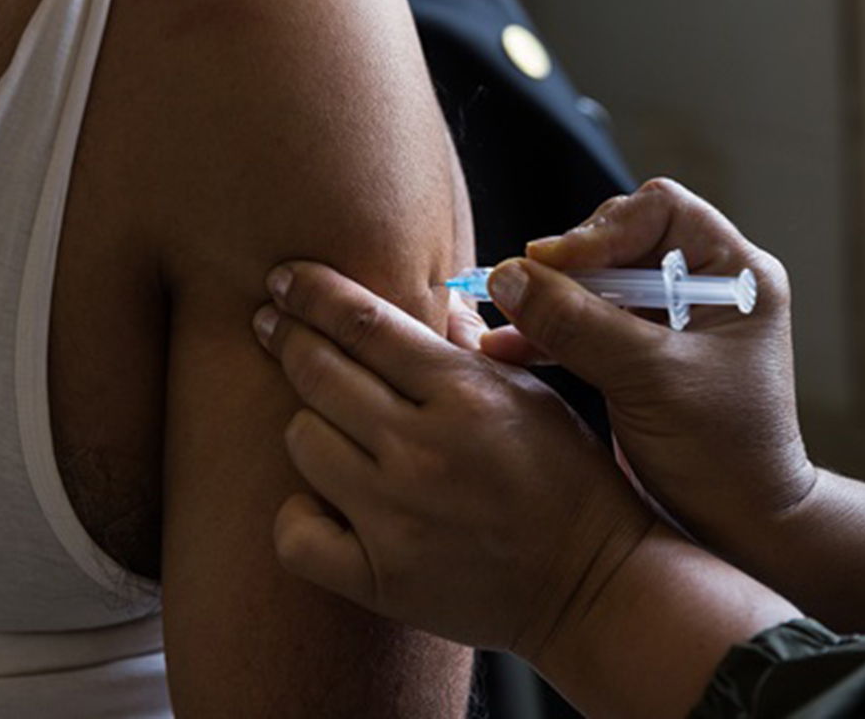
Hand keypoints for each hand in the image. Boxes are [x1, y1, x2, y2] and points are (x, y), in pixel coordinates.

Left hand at [252, 263, 650, 656]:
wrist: (593, 587)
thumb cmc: (571, 483)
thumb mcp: (535, 394)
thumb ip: (472, 345)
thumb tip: (427, 297)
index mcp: (466, 395)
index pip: (364, 324)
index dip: (312, 293)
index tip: (283, 278)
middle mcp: (423, 452)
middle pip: (319, 373)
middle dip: (287, 336)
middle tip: (271, 323)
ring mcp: (396, 519)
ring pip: (303, 441)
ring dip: (309, 422)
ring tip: (329, 421)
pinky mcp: (381, 579)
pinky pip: (295, 534)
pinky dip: (299, 512)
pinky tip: (323, 498)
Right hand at [479, 178, 813, 550]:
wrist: (739, 532)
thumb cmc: (722, 455)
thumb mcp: (650, 379)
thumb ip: (579, 323)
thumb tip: (509, 276)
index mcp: (734, 275)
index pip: (659, 209)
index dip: (599, 227)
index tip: (550, 262)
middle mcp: (703, 289)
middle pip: (617, 242)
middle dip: (566, 268)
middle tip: (521, 291)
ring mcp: (669, 325)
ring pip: (594, 286)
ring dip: (548, 302)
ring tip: (502, 319)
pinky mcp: (638, 360)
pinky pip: (585, 327)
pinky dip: (547, 335)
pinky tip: (504, 348)